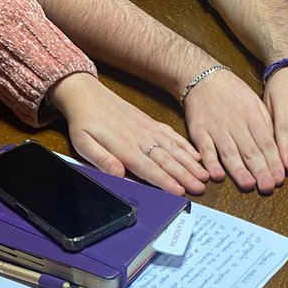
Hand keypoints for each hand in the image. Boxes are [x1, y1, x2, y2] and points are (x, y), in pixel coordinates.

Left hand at [50, 73, 208, 195]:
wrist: (86, 94)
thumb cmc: (84, 122)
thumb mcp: (83, 143)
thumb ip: (101, 159)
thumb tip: (117, 174)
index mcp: (124, 147)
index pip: (148, 168)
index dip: (165, 181)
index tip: (179, 192)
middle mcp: (140, 138)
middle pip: (167, 160)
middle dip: (185, 175)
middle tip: (201, 188)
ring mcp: (148, 130)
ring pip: (174, 149)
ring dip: (191, 163)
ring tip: (205, 175)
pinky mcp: (151, 124)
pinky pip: (172, 136)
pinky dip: (186, 146)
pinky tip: (197, 155)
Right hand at [183, 68, 284, 192]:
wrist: (202, 78)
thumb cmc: (232, 92)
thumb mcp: (254, 102)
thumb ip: (266, 124)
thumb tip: (278, 147)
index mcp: (251, 116)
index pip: (266, 142)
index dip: (273, 161)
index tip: (280, 178)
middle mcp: (235, 124)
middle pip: (250, 150)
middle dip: (260, 170)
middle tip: (268, 187)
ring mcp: (216, 129)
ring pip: (230, 152)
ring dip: (239, 170)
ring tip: (248, 185)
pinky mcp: (199, 133)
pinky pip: (205, 149)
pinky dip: (211, 163)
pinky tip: (217, 176)